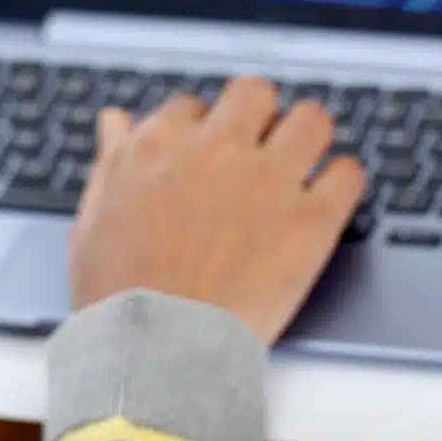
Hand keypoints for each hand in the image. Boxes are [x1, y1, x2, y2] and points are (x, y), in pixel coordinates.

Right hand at [67, 76, 365, 346]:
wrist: (158, 348)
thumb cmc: (118, 292)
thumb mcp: (92, 216)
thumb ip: (111, 159)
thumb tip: (116, 120)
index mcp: (161, 142)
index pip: (193, 107)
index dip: (201, 131)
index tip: (206, 157)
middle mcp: (217, 148)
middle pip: (254, 93)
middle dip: (257, 115)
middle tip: (260, 147)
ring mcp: (268, 181)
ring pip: (312, 119)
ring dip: (308, 136)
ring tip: (305, 160)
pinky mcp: (310, 221)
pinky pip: (349, 174)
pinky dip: (344, 180)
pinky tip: (332, 195)